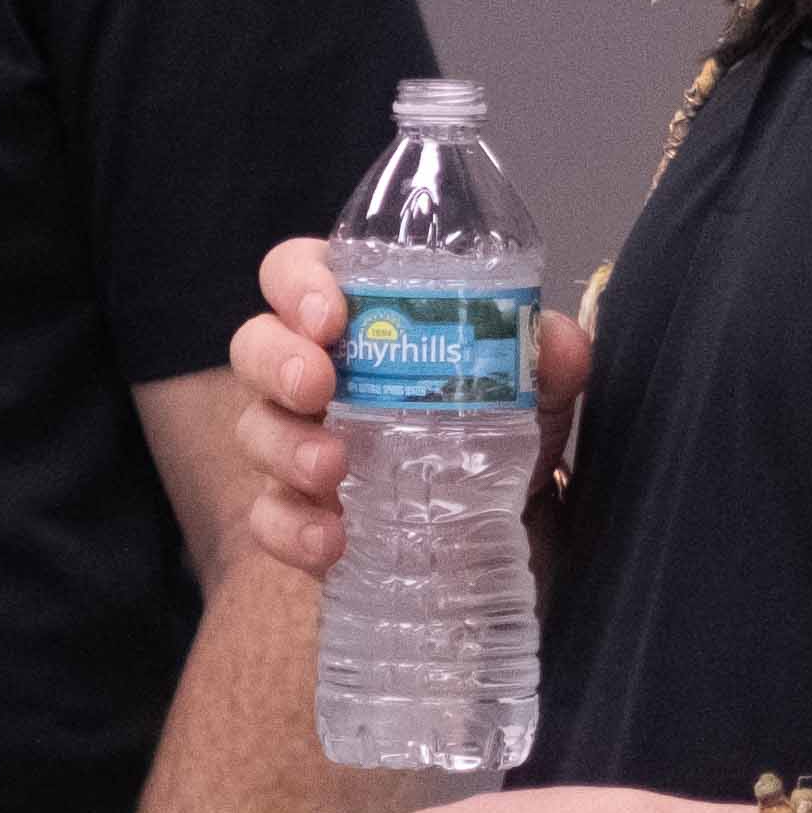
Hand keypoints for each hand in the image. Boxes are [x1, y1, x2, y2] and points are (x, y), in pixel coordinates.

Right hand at [225, 236, 592, 580]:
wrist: (506, 524)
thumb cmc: (498, 427)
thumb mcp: (534, 389)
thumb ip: (548, 359)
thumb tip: (556, 341)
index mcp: (357, 319)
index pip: (295, 272)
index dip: (298, 283)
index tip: (331, 315)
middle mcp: (313, 373)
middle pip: (255, 345)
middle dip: (278, 362)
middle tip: (319, 386)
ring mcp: (296, 444)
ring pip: (254, 430)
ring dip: (286, 446)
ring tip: (331, 469)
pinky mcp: (300, 513)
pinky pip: (268, 517)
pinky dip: (291, 527)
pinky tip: (330, 540)